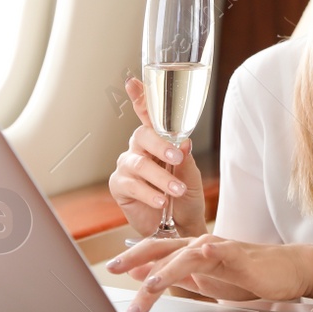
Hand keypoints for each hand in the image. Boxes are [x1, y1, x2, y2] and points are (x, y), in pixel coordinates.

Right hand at [107, 76, 205, 238]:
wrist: (182, 229)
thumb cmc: (186, 198)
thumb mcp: (192, 177)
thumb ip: (186, 160)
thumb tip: (183, 142)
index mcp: (157, 140)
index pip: (148, 115)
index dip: (140, 97)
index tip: (133, 82)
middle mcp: (139, 149)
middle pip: (142, 136)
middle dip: (160, 146)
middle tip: (177, 159)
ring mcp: (127, 167)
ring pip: (139, 163)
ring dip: (160, 177)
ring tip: (176, 191)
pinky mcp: (120, 186)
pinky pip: (131, 185)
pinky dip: (148, 192)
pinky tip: (161, 200)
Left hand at [107, 234, 312, 311]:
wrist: (287, 271)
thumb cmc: (247, 276)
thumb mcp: (205, 280)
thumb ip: (176, 276)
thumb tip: (143, 275)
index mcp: (190, 251)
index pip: (155, 252)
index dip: (132, 258)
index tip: (111, 269)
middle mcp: (199, 244)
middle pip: (161, 248)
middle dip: (135, 258)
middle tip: (113, 268)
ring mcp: (218, 248)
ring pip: (183, 254)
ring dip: (163, 270)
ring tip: (148, 286)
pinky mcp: (236, 255)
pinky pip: (214, 254)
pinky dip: (199, 257)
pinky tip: (187, 264)